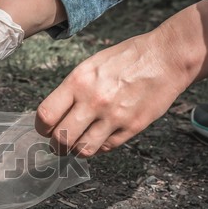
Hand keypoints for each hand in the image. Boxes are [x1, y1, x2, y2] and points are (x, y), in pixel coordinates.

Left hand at [36, 0, 207, 157]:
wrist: (166, 57)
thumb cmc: (126, 59)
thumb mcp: (90, 66)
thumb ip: (71, 91)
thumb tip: (54, 115)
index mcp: (78, 82)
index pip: (46, 115)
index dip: (41, 128)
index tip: (44, 130)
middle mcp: (93, 101)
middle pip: (61, 138)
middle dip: (56, 145)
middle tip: (58, 144)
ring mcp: (113, 116)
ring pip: (83, 149)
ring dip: (75, 151)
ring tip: (76, 145)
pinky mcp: (132, 127)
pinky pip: (106, 148)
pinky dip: (98, 147)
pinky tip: (97, 139)